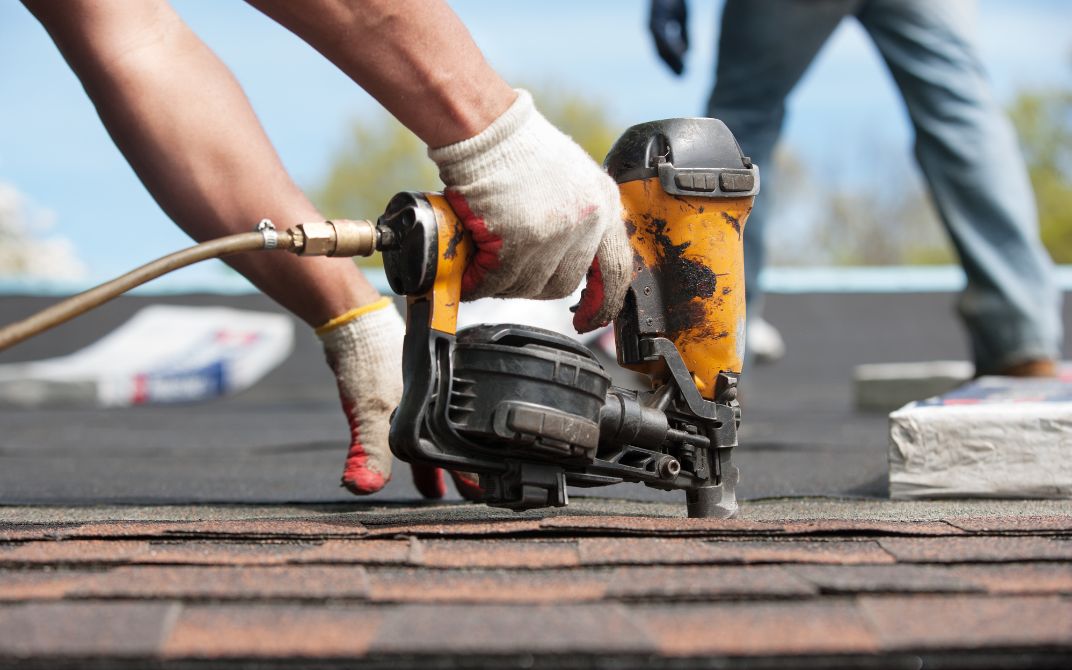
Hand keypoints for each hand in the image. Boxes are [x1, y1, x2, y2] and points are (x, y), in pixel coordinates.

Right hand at [429, 90, 631, 332]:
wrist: (488, 128)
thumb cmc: (519, 147)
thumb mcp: (572, 178)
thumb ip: (579, 216)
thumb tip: (569, 257)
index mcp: (604, 205)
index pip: (616, 269)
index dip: (602, 302)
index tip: (589, 319)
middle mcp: (587, 221)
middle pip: (563, 283)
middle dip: (532, 283)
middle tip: (508, 271)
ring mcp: (554, 232)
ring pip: (529, 285)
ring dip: (503, 283)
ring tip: (484, 264)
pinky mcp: (520, 240)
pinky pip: (498, 280)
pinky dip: (480, 282)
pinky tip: (470, 272)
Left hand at [649, 0, 688, 74]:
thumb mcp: (683, 18)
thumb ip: (683, 35)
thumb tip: (687, 54)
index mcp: (657, 29)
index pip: (663, 51)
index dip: (671, 64)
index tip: (681, 75)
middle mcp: (653, 27)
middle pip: (660, 52)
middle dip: (671, 65)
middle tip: (682, 77)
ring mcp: (654, 20)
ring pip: (660, 45)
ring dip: (671, 58)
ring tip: (681, 69)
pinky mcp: (658, 14)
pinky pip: (663, 33)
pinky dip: (671, 44)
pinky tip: (682, 52)